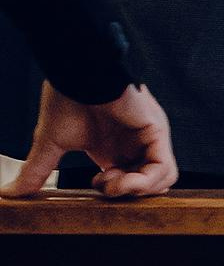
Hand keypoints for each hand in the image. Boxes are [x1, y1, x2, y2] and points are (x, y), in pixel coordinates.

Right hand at [11, 81, 177, 197]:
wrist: (78, 72)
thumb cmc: (66, 98)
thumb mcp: (51, 143)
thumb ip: (37, 170)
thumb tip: (11, 192)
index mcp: (112, 146)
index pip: (127, 180)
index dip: (113, 189)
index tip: (94, 181)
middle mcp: (133, 143)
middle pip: (146, 182)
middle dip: (123, 193)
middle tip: (103, 184)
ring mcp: (147, 138)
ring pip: (160, 179)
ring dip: (134, 190)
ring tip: (112, 183)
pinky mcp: (157, 132)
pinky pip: (165, 169)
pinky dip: (146, 182)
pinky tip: (124, 180)